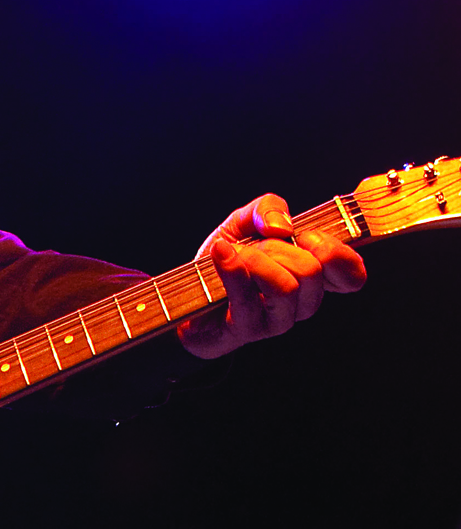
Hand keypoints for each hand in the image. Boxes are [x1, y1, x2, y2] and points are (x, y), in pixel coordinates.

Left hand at [177, 194, 365, 358]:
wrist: (185, 293)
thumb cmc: (224, 258)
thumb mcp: (245, 222)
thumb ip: (268, 208)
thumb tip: (283, 226)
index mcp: (313, 277)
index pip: (353, 274)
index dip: (336, 252)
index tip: (305, 237)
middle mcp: (302, 303)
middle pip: (311, 271)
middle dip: (276, 248)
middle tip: (254, 246)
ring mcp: (276, 321)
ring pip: (285, 287)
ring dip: (254, 260)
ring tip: (233, 255)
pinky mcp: (247, 330)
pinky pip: (248, 296)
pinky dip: (232, 267)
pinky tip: (220, 254)